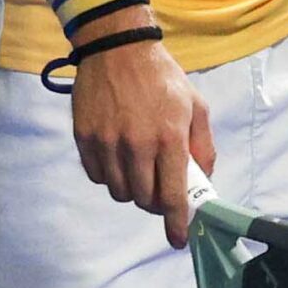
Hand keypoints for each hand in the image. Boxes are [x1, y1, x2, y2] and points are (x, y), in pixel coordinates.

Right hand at [70, 38, 214, 248]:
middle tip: (158, 189)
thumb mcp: (196, 106)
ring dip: (130, 189)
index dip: (176, 223)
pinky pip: (97, 175)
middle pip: (142, 199)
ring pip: (118, 191)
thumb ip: (202, 146)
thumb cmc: (161, 77)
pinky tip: (117, 158)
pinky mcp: (85, 138)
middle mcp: (137, 144)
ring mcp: (107, 142)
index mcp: (169, 137)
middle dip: (153, 202)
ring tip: (136, 169)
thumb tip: (202, 179)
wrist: (117, 48)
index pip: (172, 195)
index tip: (177, 240)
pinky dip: (109, 175)